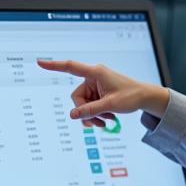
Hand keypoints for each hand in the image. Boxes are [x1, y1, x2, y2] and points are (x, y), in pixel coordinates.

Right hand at [36, 59, 169, 125]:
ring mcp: (95, 85)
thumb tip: (72, 115)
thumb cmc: (131, 96)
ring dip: (93, 115)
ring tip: (107, 121)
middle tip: (100, 122)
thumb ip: (90, 111)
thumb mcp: (110, 105)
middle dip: (86, 112)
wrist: (145, 98)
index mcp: (95, 72)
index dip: (54, 65)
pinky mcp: (98, 92)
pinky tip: (107, 119)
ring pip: (83, 104)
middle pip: (77, 97)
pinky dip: (96, 114)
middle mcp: (93, 77)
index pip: (70, 67)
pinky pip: (89, 105)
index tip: (39, 62)